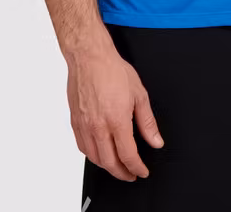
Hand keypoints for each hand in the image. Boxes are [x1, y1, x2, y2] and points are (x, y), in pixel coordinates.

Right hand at [67, 39, 164, 180]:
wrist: (89, 57)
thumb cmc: (112, 70)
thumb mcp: (139, 94)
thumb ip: (147, 122)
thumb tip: (155, 141)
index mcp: (117, 120)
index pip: (128, 155)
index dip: (137, 168)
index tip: (142, 171)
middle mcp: (98, 127)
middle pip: (110, 163)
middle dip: (123, 173)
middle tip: (131, 174)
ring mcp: (84, 126)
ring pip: (94, 158)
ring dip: (107, 167)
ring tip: (117, 166)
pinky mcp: (75, 122)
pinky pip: (82, 147)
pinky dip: (92, 155)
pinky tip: (99, 153)